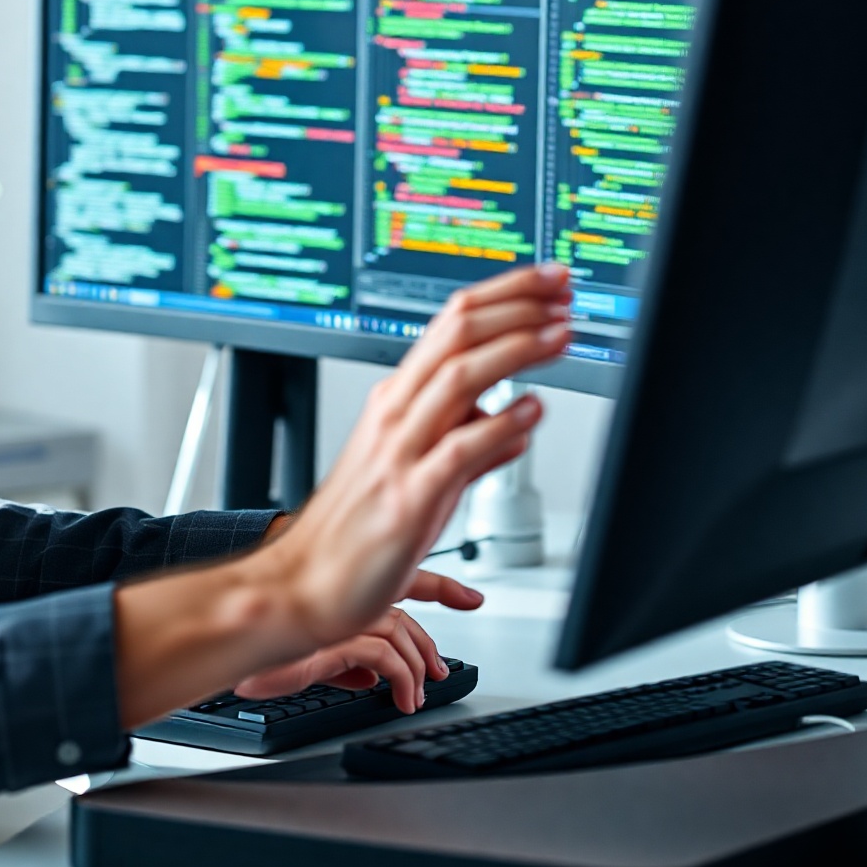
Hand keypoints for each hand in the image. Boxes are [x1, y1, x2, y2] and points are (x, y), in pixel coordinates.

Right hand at [112, 264, 571, 726]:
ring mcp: (400, 451)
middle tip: (562, 288)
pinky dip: (499, 425)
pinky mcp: (409, 497)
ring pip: (458, 377)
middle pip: (455, 334)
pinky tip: (532, 412)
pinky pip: (458, 450)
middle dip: (515, 304)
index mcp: (396, 400)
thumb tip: (514, 424)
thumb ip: (471, 447)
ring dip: (514, 348)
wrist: (304, 584)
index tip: (546, 283)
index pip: (451, 325)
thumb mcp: (423, 476)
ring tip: (560, 334)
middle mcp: (395, 413)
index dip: (503, 296)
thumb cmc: (356, 533)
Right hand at [231, 573, 480, 713]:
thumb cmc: (253, 632)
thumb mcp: (308, 644)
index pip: (399, 571)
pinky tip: (401, 697)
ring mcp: (341, 603)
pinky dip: (401, 679)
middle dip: (429, 641)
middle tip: (441, 670)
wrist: (220, 623)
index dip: (439, 584)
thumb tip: (366, 672)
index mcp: (337, 573)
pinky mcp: (337, 632)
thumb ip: (340, 650)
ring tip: (417, 694)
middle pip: (409, 604)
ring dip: (417, 667)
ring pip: (401, 631)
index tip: (469, 596)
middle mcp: (344, 581)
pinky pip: (386, 657)